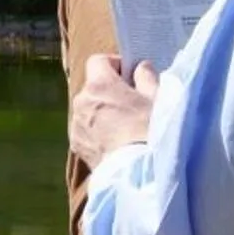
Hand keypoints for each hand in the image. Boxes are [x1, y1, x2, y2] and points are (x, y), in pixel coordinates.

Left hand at [69, 53, 158, 167]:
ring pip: (88, 110)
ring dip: (102, 112)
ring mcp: (76, 126)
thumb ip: (147, 77)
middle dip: (109, 91)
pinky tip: (116, 143)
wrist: (140, 174)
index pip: (98, 61)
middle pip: (92, 87)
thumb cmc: (151, 131)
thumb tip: (140, 69)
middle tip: (131, 104)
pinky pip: (86, 130)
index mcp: (99, 85)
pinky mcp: (77, 147)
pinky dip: (97, 131)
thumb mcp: (157, 98)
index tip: (130, 77)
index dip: (115, 65)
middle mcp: (81, 102)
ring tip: (124, 127)